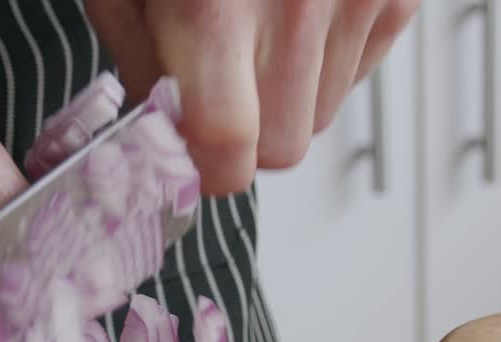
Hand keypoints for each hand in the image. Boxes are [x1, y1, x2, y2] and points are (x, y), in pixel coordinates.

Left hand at [86, 0, 420, 194]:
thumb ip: (142, 60)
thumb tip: (161, 124)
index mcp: (215, 5)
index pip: (230, 148)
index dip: (206, 166)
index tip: (190, 156)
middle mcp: (298, 3)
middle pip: (282, 147)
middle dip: (244, 133)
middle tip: (217, 88)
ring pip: (320, 114)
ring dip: (283, 93)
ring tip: (256, 26)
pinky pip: (358, 71)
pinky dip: (324, 58)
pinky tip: (294, 10)